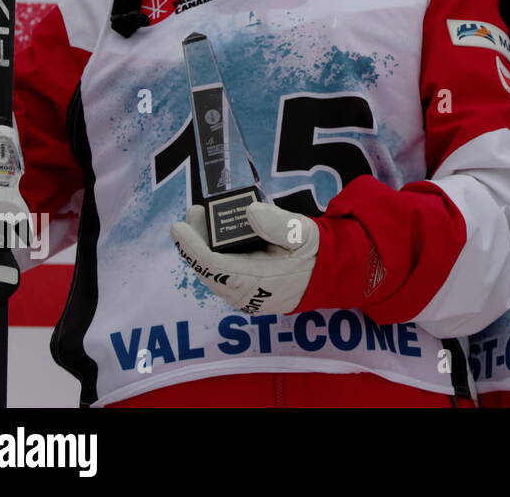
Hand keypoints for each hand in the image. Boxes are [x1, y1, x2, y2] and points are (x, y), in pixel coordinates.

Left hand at [171, 202, 318, 314]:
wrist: (330, 275)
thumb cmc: (316, 252)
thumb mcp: (304, 232)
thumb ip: (278, 223)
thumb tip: (250, 211)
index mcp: (258, 281)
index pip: (214, 266)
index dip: (192, 246)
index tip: (178, 227)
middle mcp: (246, 295)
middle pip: (208, 269)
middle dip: (197, 241)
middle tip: (195, 212)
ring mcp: (245, 298)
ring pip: (213, 274)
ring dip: (204, 247)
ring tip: (202, 219)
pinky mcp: (247, 295)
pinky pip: (222, 276)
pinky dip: (214, 255)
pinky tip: (215, 237)